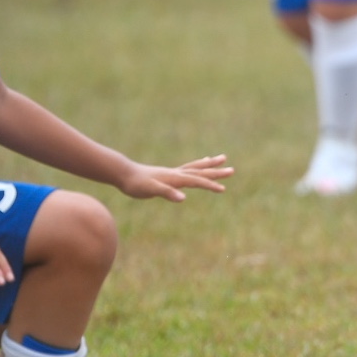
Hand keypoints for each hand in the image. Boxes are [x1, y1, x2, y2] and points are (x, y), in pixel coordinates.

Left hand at [116, 154, 233, 201]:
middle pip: (200, 171)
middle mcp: (177, 173)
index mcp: (175, 177)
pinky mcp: (169, 174)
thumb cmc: (136, 183)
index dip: (210, 185)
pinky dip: (197, 165)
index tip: (223, 189)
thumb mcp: (150, 190)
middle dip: (216, 171)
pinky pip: (188, 169)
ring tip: (221, 158)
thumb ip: (167, 193)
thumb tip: (182, 198)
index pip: (197, 181)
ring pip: (196, 167)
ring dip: (209, 164)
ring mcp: (173, 172)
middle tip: (232, 170)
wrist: (124, 173)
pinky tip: (200, 163)